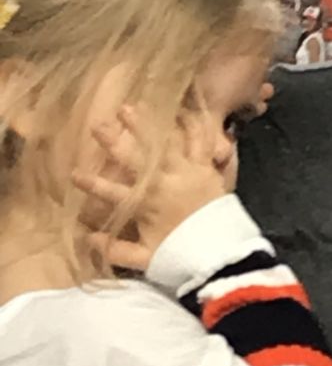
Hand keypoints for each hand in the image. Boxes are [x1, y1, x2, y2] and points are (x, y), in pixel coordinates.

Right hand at [72, 104, 231, 273]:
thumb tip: (88, 239)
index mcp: (147, 205)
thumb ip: (116, 250)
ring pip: (163, 143)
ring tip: (131, 107)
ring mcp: (187, 172)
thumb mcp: (147, 259)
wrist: (224, 255)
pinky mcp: (207, 167)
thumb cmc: (184, 256)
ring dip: (145, 125)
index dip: (92, 184)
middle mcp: (164, 183)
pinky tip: (181, 110)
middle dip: (114, 141)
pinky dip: (191, 125)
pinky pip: (199, 142)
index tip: (73, 175)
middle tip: (97, 125)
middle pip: (135, 158)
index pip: (112, 193)